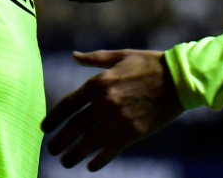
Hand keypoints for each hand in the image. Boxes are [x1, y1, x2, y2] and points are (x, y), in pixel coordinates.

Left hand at [42, 49, 182, 170]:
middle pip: (75, 126)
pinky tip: (90, 166)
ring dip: (74, 154)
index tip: (44, 129)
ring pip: (89, 141)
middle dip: (60, 140)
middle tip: (51, 150)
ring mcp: (119, 118)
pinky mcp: (134, 132)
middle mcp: (106, 101)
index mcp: (100, 82)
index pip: (69, 104)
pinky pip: (111, 150)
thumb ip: (95, 58)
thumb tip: (74, 56)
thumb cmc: (149, 64)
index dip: (54, 118)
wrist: (179, 78)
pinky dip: (99, 160)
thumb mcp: (120, 56)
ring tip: (65, 162)